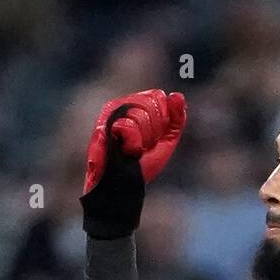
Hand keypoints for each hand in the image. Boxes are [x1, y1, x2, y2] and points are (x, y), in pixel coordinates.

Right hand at [81, 89, 185, 238]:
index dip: (161, 120)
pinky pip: (129, 126)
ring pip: (140, 114)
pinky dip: (131, 143)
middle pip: (151, 103)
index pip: (158, 96)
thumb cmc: (142, 165)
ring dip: (141, 139)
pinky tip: (122, 150)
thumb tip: (177, 95)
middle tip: (141, 145)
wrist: (124, 184)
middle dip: (152, 130)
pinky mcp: (103, 125)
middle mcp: (122, 105)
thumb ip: (176, 118)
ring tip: (130, 149)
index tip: (153, 137)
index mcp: (137, 105)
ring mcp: (111, 114)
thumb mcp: (166, 140)